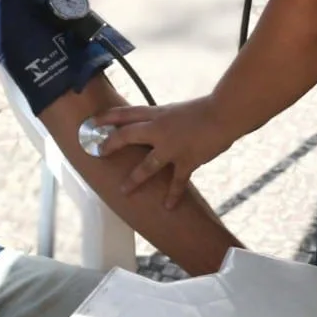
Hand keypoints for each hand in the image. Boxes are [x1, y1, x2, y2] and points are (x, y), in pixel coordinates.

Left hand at [93, 96, 238, 208]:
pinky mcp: (186, 161)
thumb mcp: (178, 111)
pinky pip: (177, 182)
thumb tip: (155, 131)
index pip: (127, 113)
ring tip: (124, 191)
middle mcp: (160, 129)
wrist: (223, 114)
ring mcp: (172, 147)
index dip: (108, 117)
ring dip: (134, 179)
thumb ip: (165, 121)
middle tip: (99, 153)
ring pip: (147, 166)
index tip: (93, 121)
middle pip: (128, 135)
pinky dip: (172, 195)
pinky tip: (167, 207)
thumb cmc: (205, 110)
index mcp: (158, 114)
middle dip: (111, 144)